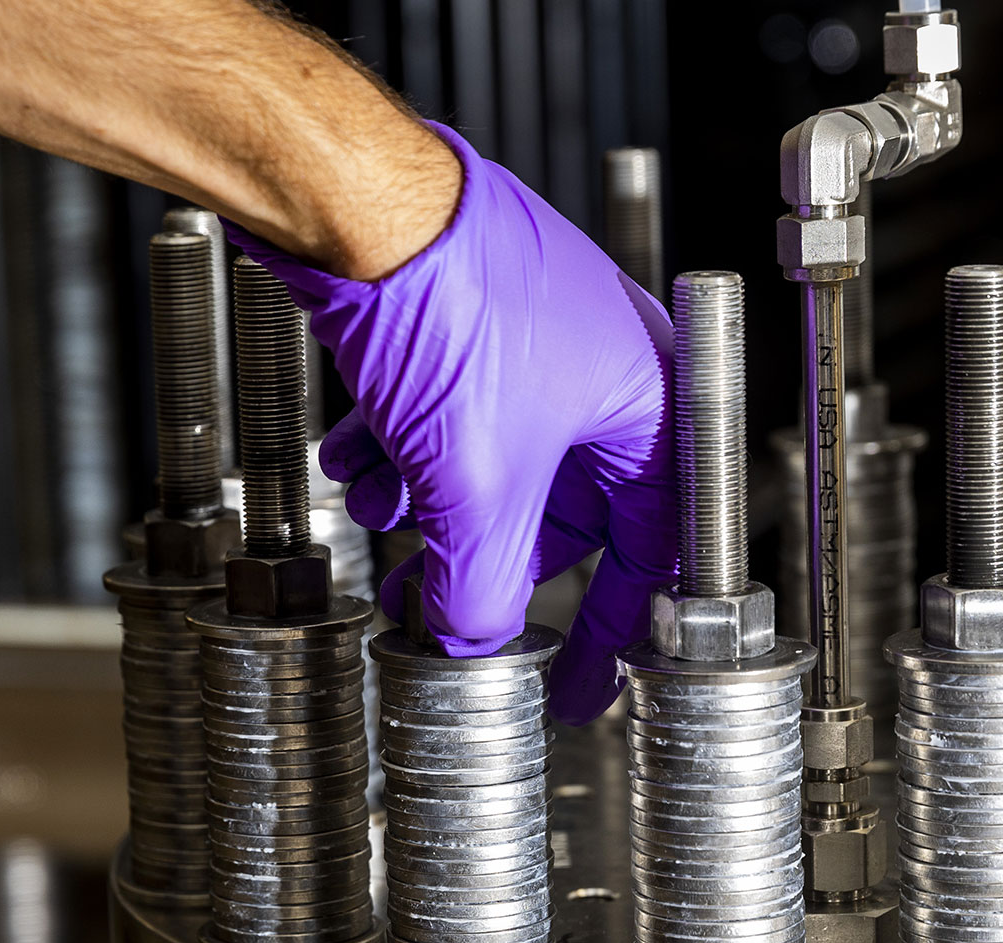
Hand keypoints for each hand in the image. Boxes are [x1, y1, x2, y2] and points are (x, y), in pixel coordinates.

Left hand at [234, 126, 677, 723]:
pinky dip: (400, 450)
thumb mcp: (473, 484)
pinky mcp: (467, 321)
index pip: (651, 545)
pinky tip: (351, 464)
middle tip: (441, 607)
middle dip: (486, 557)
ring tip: (379, 522)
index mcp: (651, 401)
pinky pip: (447, 412)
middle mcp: (604, 367)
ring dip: (431, 506)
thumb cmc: (448, 297)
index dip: (610, 626)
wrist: (353, 199)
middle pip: (561, 506)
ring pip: (493, 460)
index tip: (577, 683)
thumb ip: (480, 585)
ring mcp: (534, 339)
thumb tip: (470, 639)